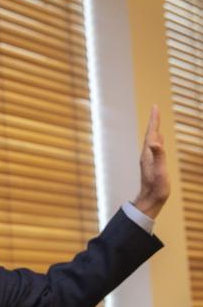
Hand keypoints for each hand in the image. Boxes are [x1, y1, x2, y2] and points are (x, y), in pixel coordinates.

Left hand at [134, 104, 169, 218]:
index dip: (154, 120)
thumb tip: (155, 142)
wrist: (150, 200)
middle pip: (151, 134)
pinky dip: (157, 139)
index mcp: (148, 154)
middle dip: (154, 121)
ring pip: (152, 140)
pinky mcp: (152, 164)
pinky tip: (159, 139)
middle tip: (155, 108)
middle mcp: (147, 154)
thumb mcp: (160, 172)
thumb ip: (158, 156)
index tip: (155, 107)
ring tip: (156, 120)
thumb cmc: (156, 187)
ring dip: (155, 129)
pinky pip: (155, 147)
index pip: (152, 133)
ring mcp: (149, 159)